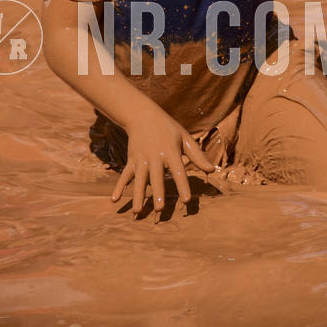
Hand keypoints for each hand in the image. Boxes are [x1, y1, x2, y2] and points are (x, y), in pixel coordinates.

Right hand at [111, 102, 214, 219]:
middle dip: (157, 193)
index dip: (182, 185)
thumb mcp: (185, 137)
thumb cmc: (168, 128)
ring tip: (137, 212)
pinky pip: (125, 175)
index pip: (178, 171)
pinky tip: (115, 200)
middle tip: (159, 209)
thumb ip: (197, 155)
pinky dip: (119, 187)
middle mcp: (155, 156)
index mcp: (170, 151)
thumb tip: (212, 170)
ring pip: (139, 180)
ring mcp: (141, 159)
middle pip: (156, 177)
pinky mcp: (132, 160)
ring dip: (138, 196)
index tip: (186, 200)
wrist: (142, 115)